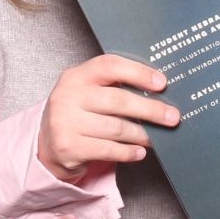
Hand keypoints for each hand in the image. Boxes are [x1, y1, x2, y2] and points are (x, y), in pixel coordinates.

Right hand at [37, 54, 179, 181]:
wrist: (46, 143)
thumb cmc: (78, 112)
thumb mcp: (88, 91)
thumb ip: (114, 86)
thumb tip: (159, 90)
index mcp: (76, 75)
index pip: (110, 66)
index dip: (139, 73)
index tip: (162, 84)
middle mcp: (68, 96)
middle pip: (118, 100)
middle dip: (150, 109)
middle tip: (173, 117)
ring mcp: (65, 122)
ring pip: (116, 128)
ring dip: (142, 134)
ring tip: (157, 138)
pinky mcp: (68, 147)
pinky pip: (108, 150)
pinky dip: (128, 152)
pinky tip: (139, 152)